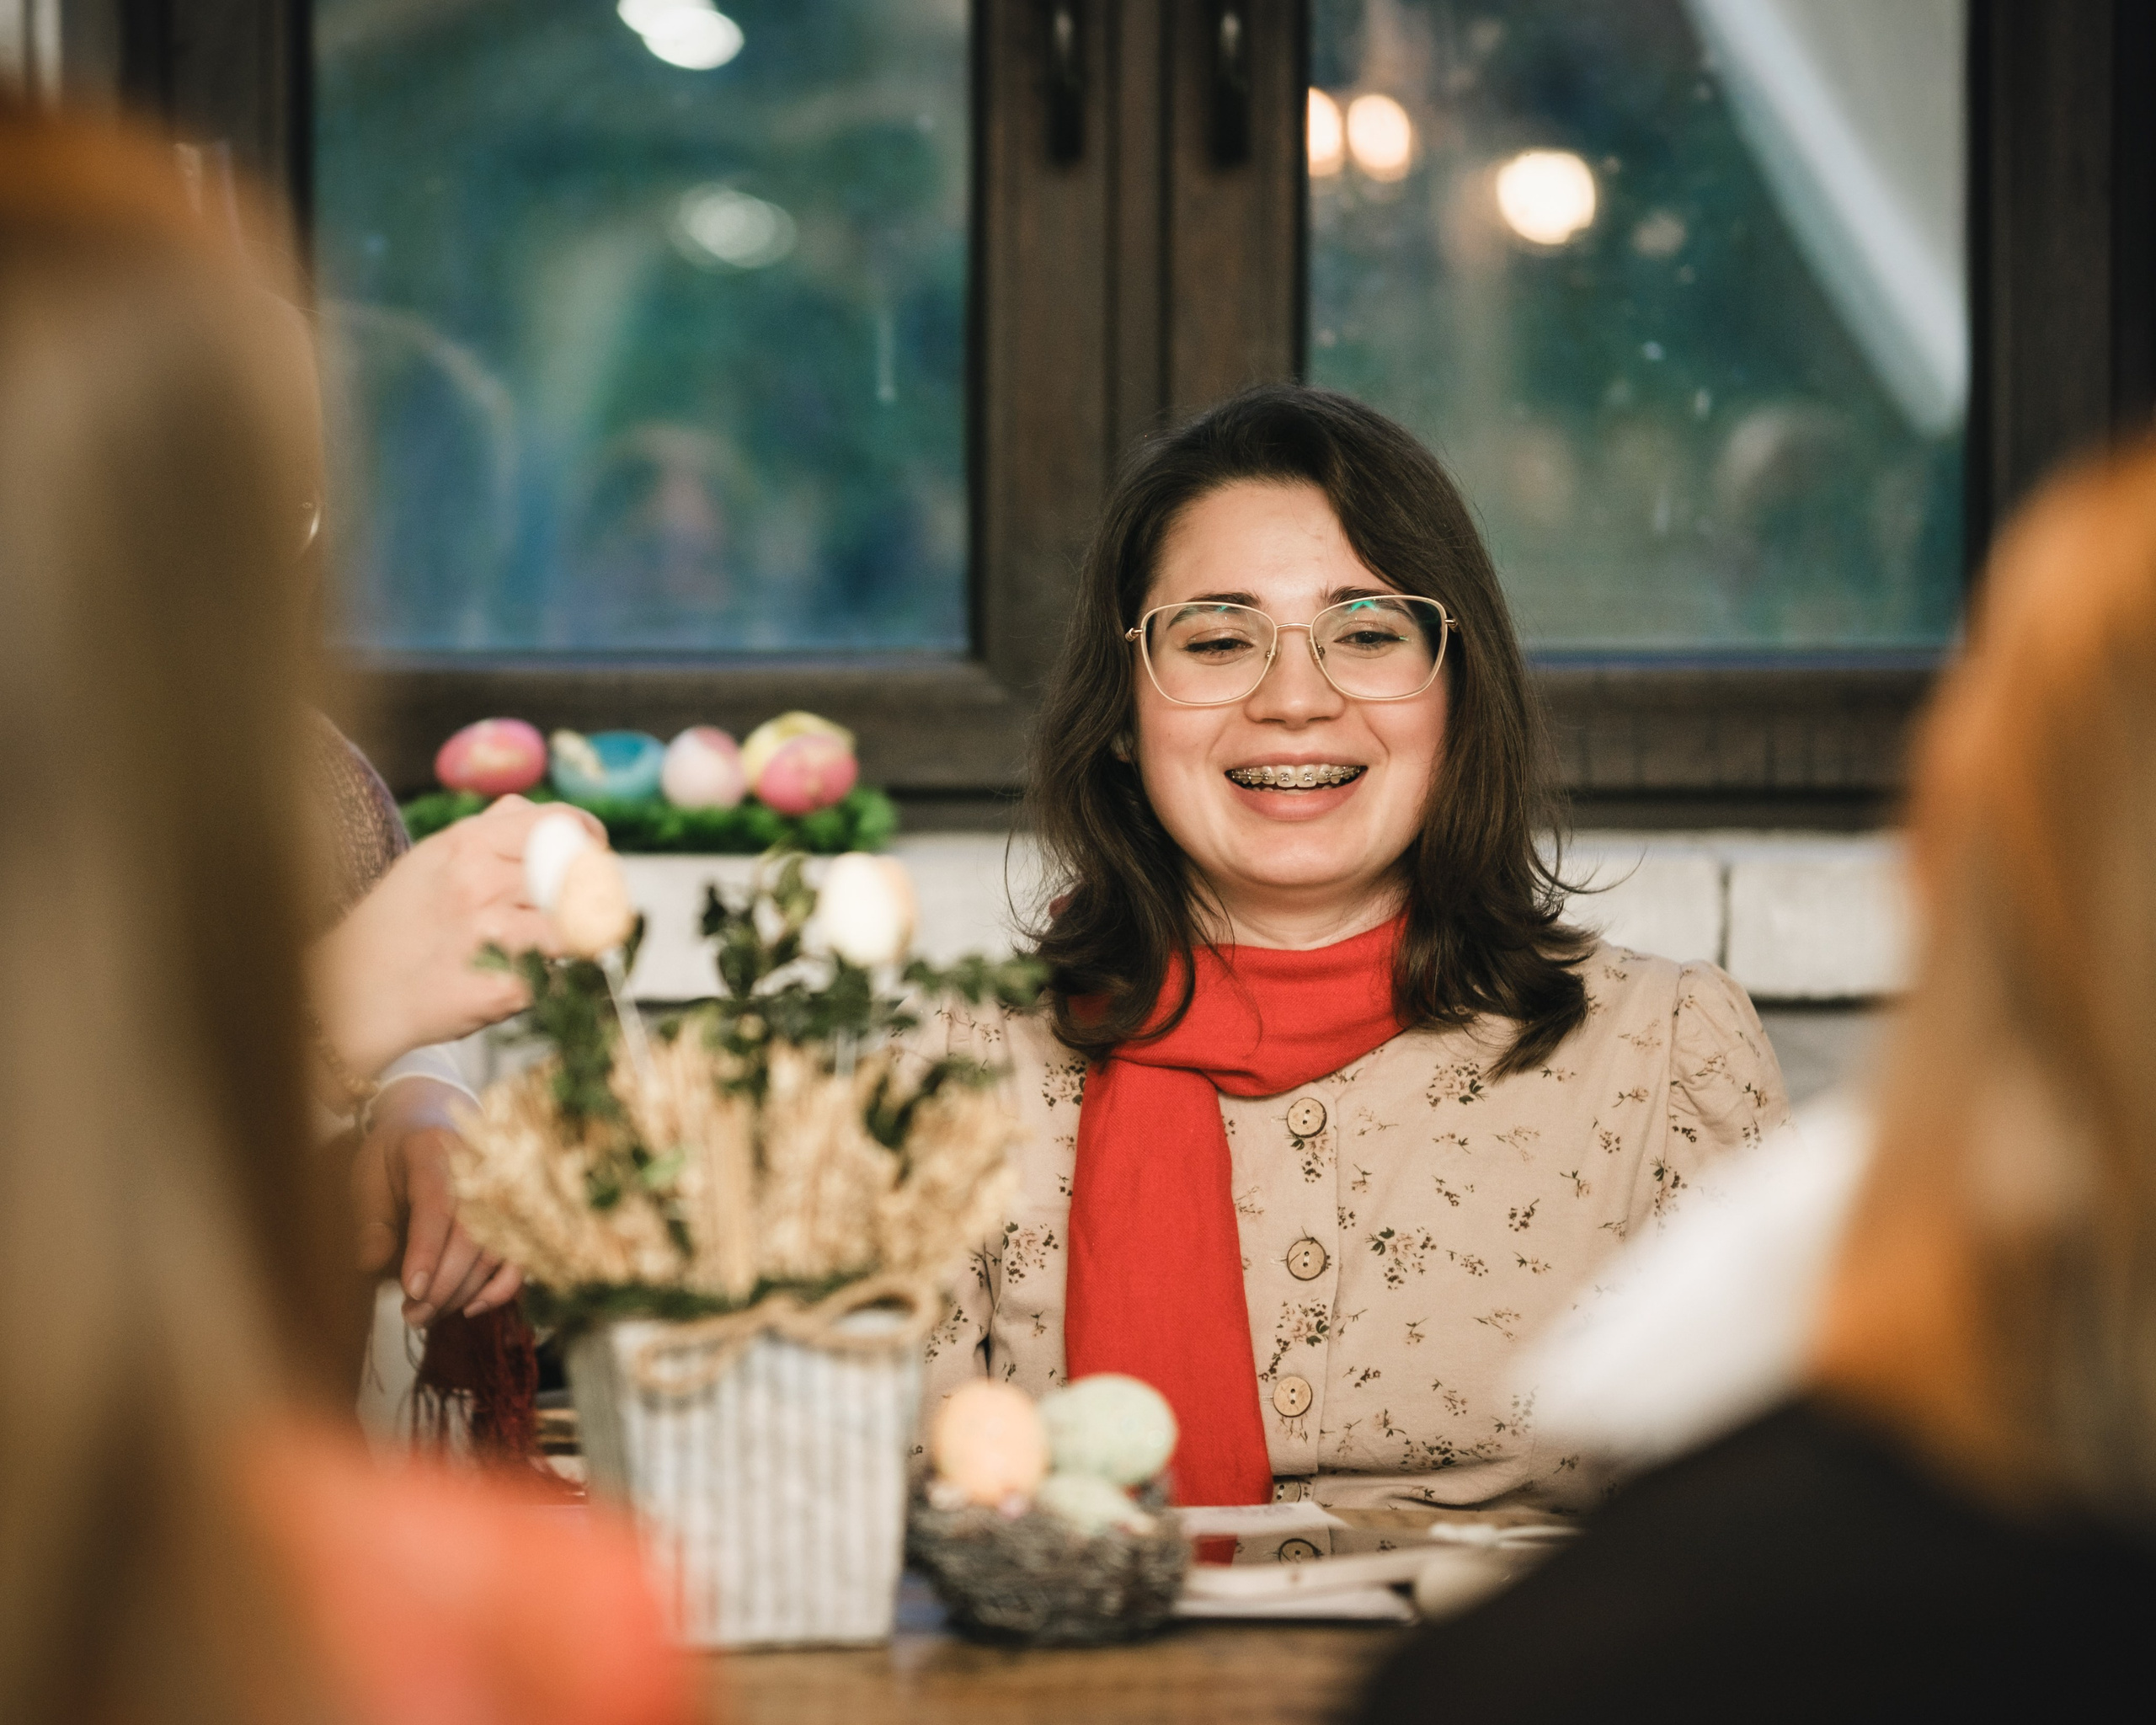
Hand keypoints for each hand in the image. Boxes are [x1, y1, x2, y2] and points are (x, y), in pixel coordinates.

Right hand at [308, 794, 603, 1079]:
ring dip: (572, 938)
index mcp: (469, 843)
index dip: (587, 836)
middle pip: (578, 875)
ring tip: (546, 947)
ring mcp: (493, 934)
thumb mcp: (433, 858)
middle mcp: (482, 881)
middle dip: (589, 892)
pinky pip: (558, 975)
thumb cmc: (398, 925)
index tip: (594, 852)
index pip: (559, 822)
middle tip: (582, 907)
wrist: (351, 994)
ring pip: (577, 926)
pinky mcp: (506, 985)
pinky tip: (515, 980)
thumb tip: (545, 816)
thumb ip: (491, 832)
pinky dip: (548, 980)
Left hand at [352, 1077, 522, 1325]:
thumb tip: (373, 1264)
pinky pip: (519, 1257)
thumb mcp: (367, 1176)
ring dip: (464, 1292)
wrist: (430, 1125)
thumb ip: (371, 1219)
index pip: (436, 1203)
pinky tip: (470, 1308)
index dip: (426, 1249)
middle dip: (443, 1283)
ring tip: (425, 1316)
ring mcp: (503, 1190)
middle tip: (412, 1315)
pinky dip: (500, 1288)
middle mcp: (479, 1167)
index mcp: (433, 1150)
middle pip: (472, 1233)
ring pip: (495, 1251)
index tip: (412, 1289)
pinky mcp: (515, 1214)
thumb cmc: (393, 1156)